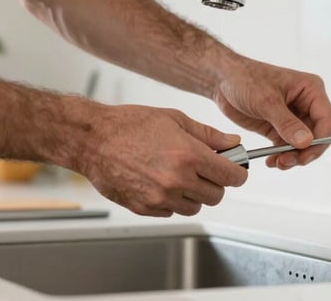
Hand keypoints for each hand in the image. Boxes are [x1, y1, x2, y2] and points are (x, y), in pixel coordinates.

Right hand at [77, 105, 247, 216]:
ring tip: (178, 174)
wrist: (93, 139)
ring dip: (193, 194)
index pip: (231, 176)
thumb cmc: (130, 124)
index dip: (237, 173)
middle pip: (217, 196)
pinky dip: (171, 201)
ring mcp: (160, 198)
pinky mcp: (145, 208)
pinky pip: (171, 212)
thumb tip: (233, 143)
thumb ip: (208, 135)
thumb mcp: (174, 119)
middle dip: (215, 183)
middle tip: (204, 169)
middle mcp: (177, 180)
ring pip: (195, 207)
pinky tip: (159, 181)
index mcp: (189, 155)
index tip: (235, 170)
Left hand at [213, 56, 330, 169]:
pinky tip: (271, 162)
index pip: (327, 120)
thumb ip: (286, 122)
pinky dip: (282, 157)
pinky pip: (287, 148)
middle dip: (305, 152)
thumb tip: (306, 142)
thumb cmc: (244, 79)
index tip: (304, 152)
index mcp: (311, 90)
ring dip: (293, 158)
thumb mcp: (266, 100)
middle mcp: (306, 104)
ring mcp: (293, 118)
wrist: (221, 80)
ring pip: (303, 146)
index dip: (320, 139)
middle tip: (287, 161)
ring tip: (277, 163)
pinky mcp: (279, 128)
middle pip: (318, 137)